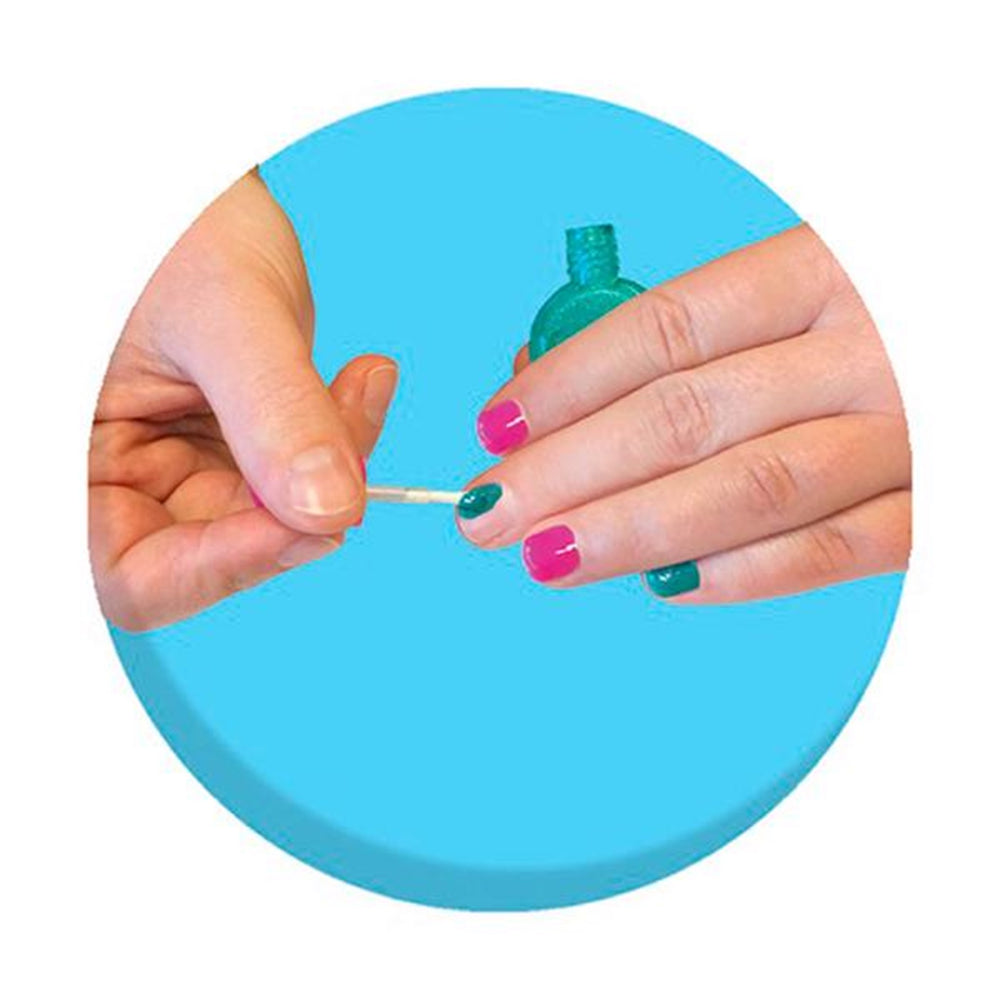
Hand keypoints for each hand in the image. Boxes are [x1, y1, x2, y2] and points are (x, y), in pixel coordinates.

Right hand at [89, 171, 397, 630]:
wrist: (191, 184)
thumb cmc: (171, 220)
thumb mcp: (224, 311)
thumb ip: (274, 413)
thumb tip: (333, 512)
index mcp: (73, 461)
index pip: (136, 574)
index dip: (224, 567)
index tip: (318, 521)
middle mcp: (121, 478)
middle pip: (216, 554)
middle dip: (300, 508)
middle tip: (358, 446)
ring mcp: (179, 464)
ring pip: (275, 517)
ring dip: (335, 465)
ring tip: (364, 382)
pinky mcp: (232, 445)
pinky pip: (300, 473)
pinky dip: (340, 436)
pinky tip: (363, 379)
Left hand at [458, 225, 910, 601]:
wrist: (997, 337)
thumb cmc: (871, 316)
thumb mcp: (795, 285)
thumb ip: (683, 335)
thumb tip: (547, 383)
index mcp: (819, 271)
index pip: (665, 329)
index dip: (567, 382)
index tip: (496, 426)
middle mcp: (865, 349)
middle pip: (687, 416)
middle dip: (569, 470)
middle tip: (491, 509)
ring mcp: (908, 432)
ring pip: (751, 491)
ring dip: (632, 531)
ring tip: (548, 555)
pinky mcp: (938, 505)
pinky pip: (834, 553)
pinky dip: (741, 574)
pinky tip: (660, 586)